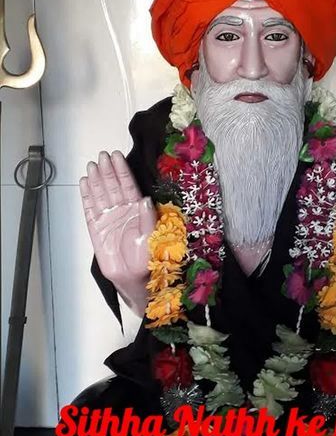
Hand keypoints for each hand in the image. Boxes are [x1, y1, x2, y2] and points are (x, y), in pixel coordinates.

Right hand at [79, 151, 156, 315]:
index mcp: (138, 211)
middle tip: (103, 156)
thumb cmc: (147, 260)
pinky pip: (90, 210)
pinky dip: (87, 197)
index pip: (129, 187)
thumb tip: (144, 198)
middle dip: (109, 171)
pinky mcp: (97, 229)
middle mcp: (123, 212)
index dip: (123, 172)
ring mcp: (109, 219)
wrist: (135, 279)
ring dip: (97, 180)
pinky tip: (85, 184)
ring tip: (92, 165)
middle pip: (114, 187)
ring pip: (102, 195)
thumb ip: (147, 219)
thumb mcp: (151, 239)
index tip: (117, 157)